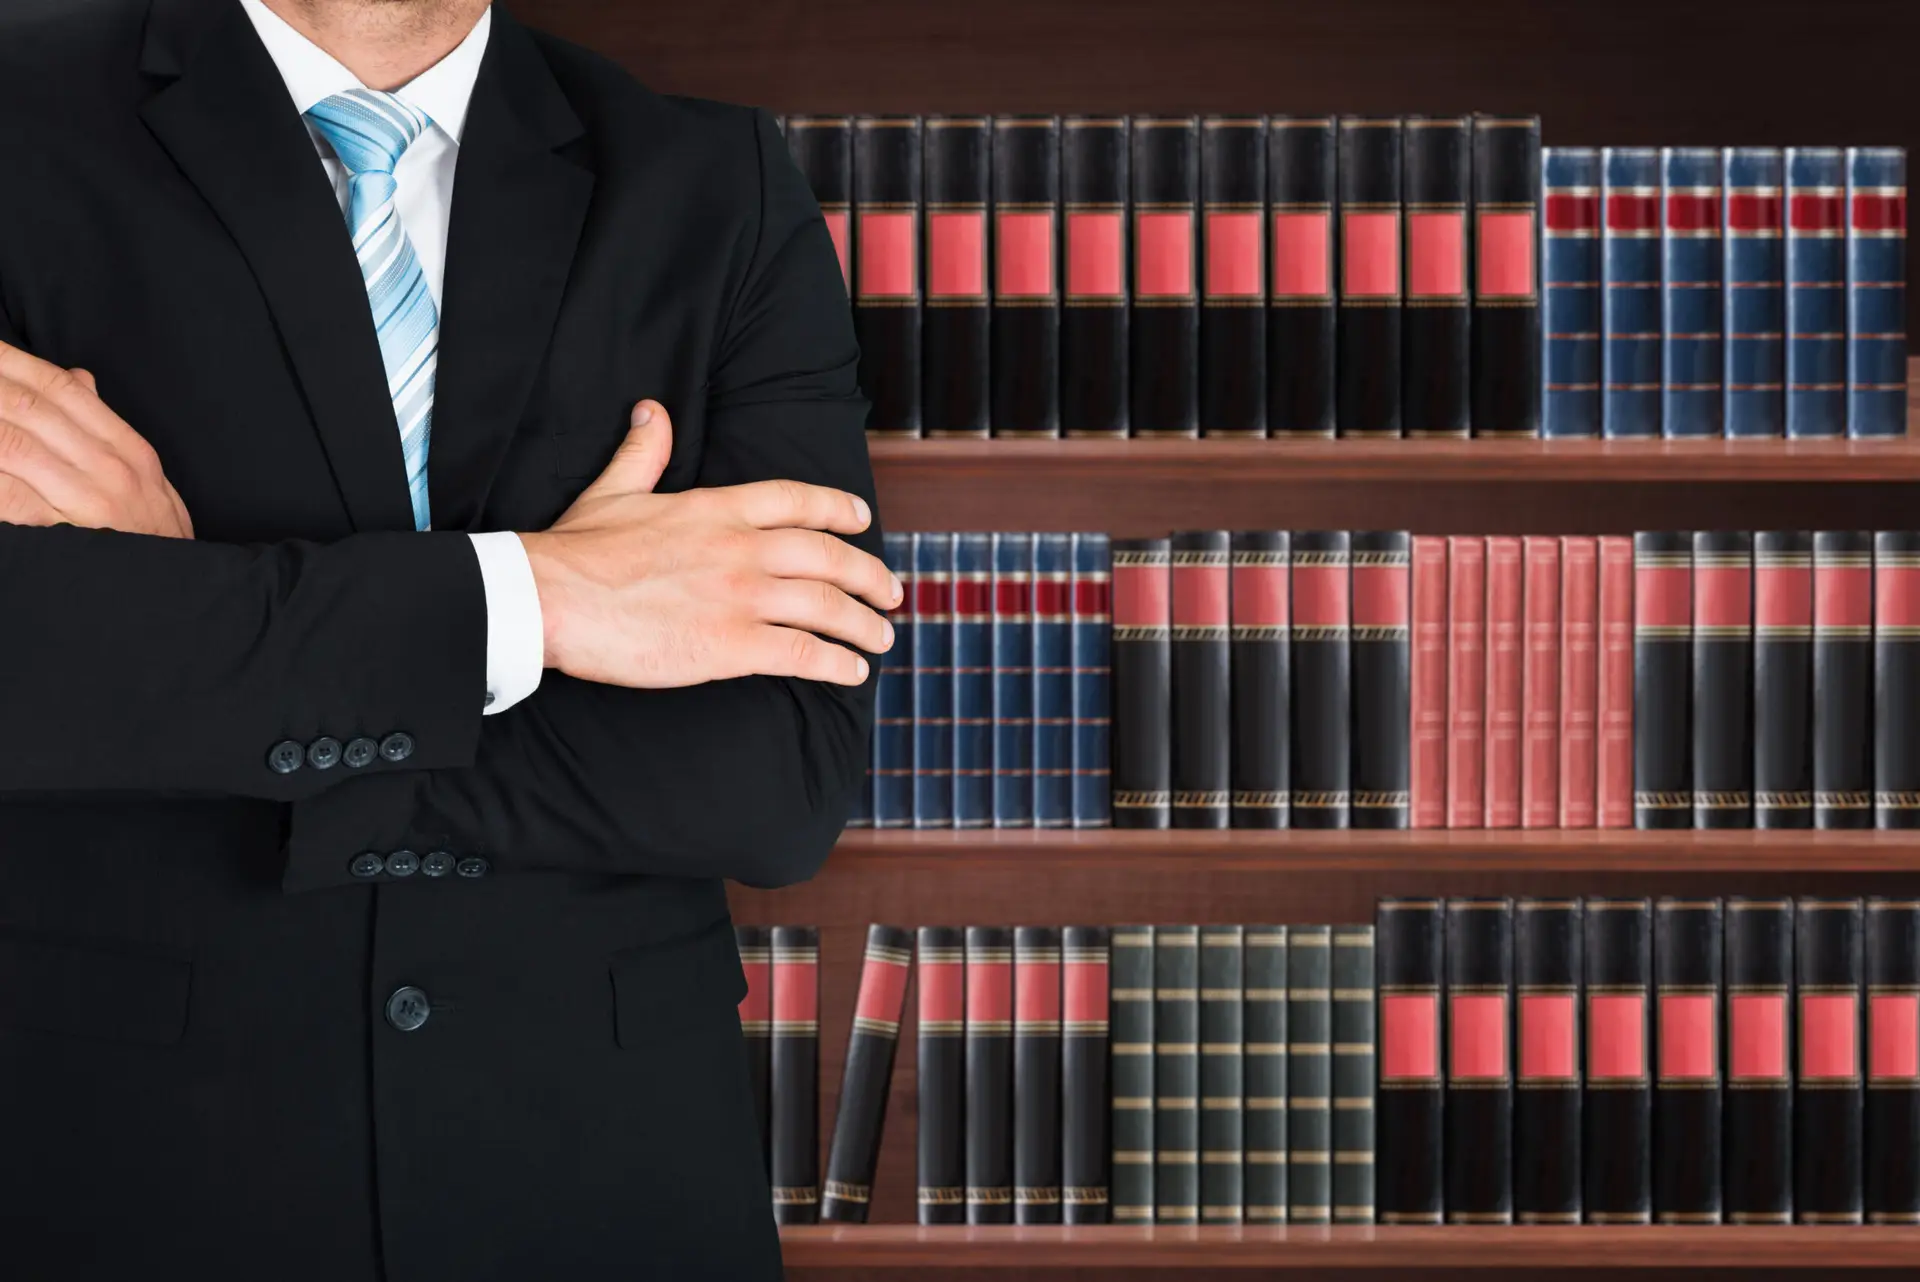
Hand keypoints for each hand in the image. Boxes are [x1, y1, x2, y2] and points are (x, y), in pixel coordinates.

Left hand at [0, 341, 193, 538]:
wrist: (173, 593)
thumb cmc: (152, 537)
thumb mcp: (144, 476)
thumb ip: (105, 427)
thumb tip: (77, 379)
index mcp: (128, 450)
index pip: (64, 390)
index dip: (16, 361)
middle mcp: (109, 470)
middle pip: (30, 408)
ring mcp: (86, 504)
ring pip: (11, 443)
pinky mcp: (62, 537)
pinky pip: (7, 496)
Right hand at [520, 400, 899, 688]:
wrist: (551, 598)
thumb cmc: (576, 550)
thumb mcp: (614, 490)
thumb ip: (645, 452)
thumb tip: (652, 412)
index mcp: (717, 508)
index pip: (797, 501)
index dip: (838, 510)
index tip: (863, 521)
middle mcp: (741, 549)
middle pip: (829, 558)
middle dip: (869, 576)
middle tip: (891, 593)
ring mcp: (740, 598)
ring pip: (827, 608)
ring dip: (863, 625)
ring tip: (881, 638)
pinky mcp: (730, 646)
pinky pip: (803, 654)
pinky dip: (837, 664)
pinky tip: (852, 672)